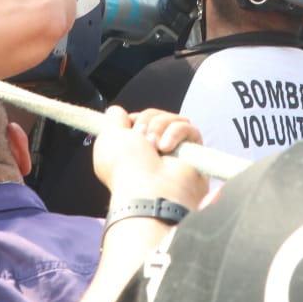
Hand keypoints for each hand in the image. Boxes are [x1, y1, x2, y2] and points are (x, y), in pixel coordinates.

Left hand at [93, 106, 207, 209]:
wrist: (149, 190)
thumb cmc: (125, 167)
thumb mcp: (109, 138)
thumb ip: (113, 120)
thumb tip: (117, 111)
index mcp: (129, 151)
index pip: (136, 122)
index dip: (132, 119)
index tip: (128, 127)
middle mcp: (152, 152)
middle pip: (154, 116)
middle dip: (147, 122)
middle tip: (142, 139)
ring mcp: (173, 152)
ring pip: (172, 119)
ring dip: (160, 127)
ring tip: (155, 145)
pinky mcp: (193, 154)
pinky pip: (190, 129)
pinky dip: (176, 133)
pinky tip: (167, 148)